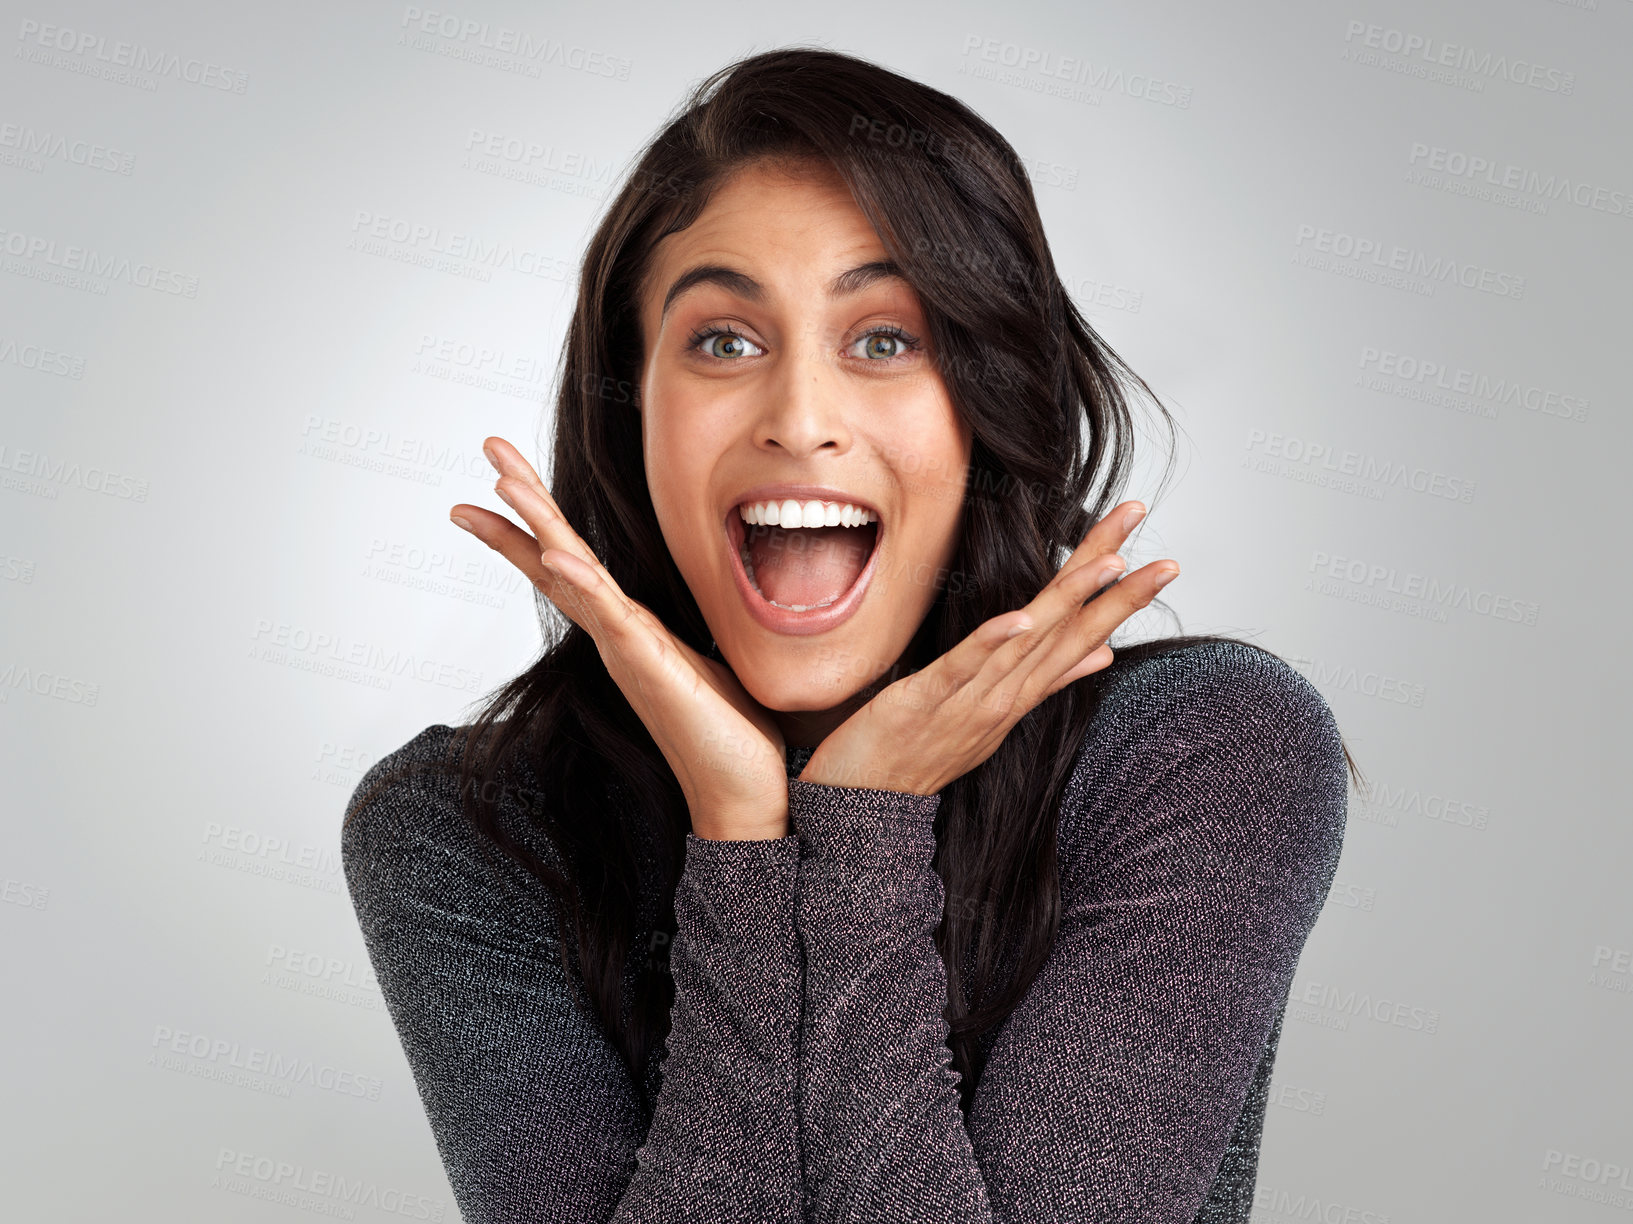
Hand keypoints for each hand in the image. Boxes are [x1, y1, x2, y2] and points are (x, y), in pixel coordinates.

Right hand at [450, 436, 789, 840]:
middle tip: (487, 446)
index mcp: (629, 628)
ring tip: (501, 482)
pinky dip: (584, 587)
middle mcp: (616, 635)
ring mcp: (627, 651)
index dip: (535, 519)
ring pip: (571, 576)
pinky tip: (558, 559)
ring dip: (536, 527)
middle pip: (555, 555)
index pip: (571, 562)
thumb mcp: (708, 658)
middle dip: (522, 500)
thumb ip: (690, 627)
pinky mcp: (650, 669)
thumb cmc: (730, 733)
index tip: (501, 475)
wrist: (743, 797)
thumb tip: (709, 594)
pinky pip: (611, 619)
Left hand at [797, 502, 1177, 795]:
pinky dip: (993, 643)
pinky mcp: (921, 703)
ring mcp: (967, 703)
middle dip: (1121, 597)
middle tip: (1170, 562)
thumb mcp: (992, 716)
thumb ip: (1046, 681)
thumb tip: (1104, 655)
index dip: (1120, 595)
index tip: (1163, 559)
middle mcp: (1004, 699)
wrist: (861, 807)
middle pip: (1070, 637)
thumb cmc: (919, 754)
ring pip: (1028, 646)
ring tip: (1112, 564)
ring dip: (1070, 604)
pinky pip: (962, 669)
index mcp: (1019, 695)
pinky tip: (1023, 617)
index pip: (1080, 635)